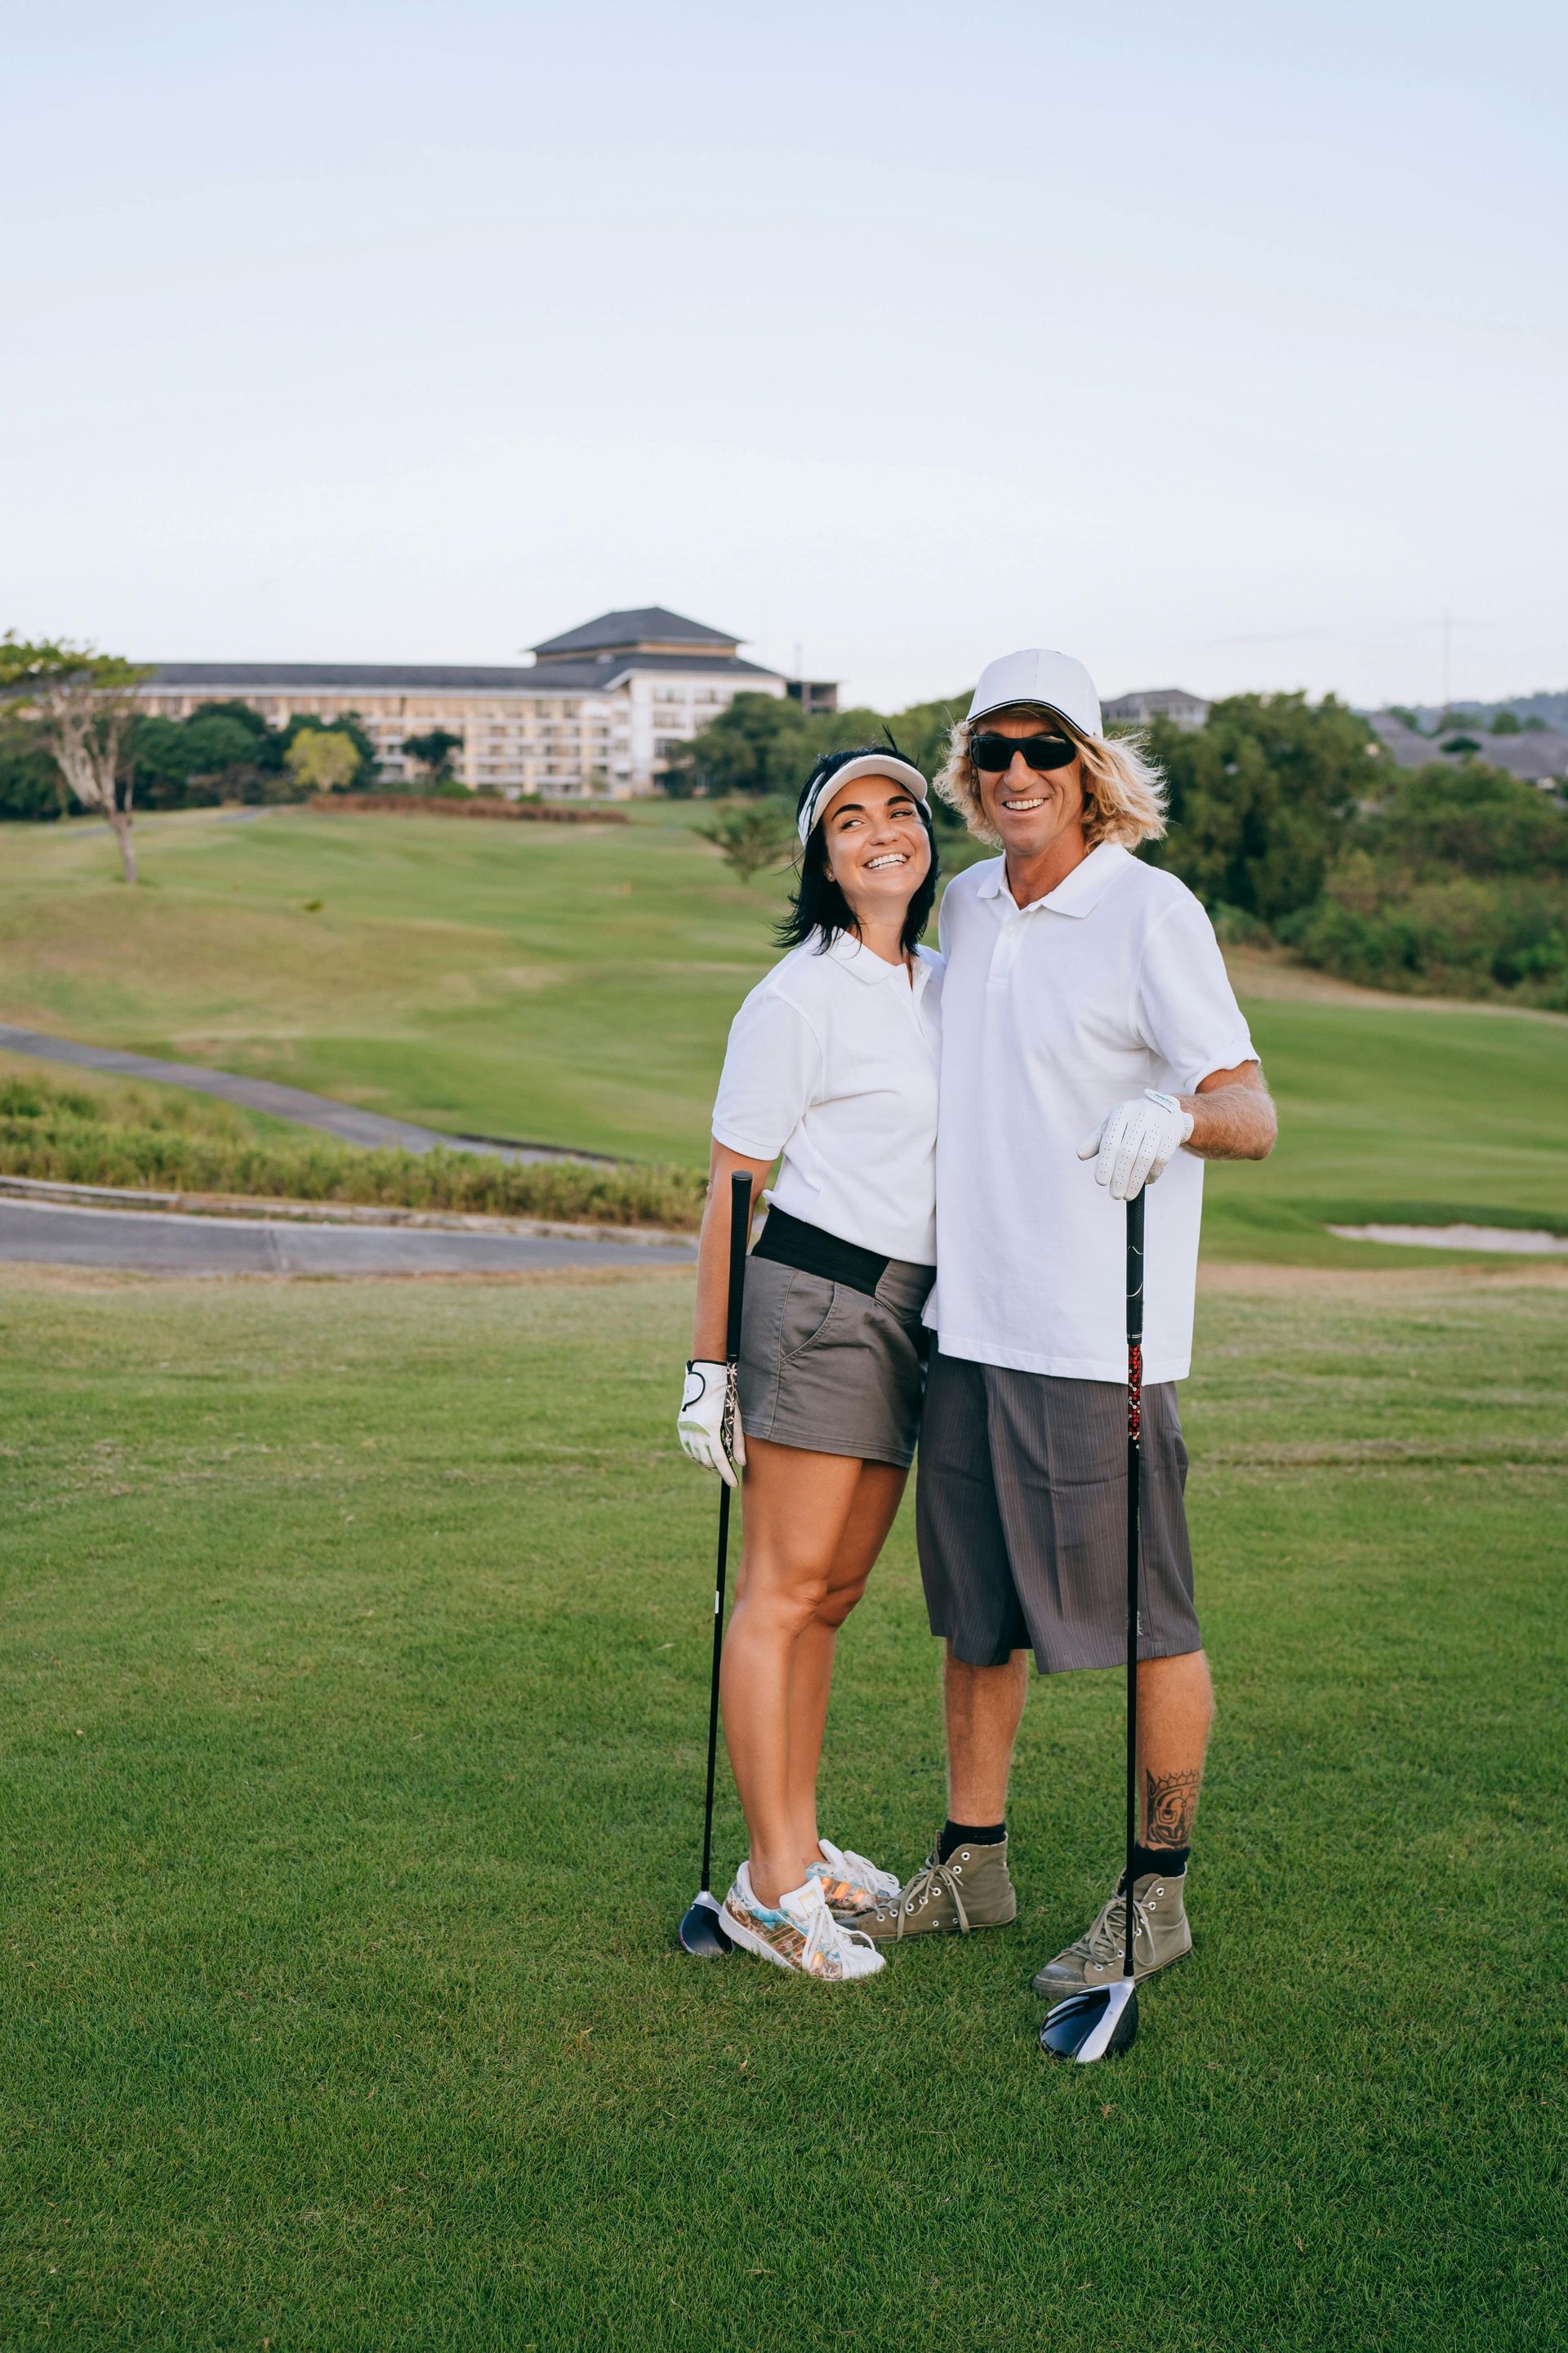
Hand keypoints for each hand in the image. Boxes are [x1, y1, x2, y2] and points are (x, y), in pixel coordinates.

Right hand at [677, 1359, 744, 1488]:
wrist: (705, 1378)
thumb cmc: (725, 1396)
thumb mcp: (735, 1418)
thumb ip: (738, 1442)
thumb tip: (741, 1463)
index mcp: (710, 1430)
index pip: (720, 1460)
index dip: (727, 1474)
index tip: (734, 1484)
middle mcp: (696, 1432)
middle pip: (708, 1461)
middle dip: (719, 1468)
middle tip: (728, 1469)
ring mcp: (686, 1430)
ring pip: (697, 1457)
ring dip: (708, 1463)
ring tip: (718, 1463)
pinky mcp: (682, 1427)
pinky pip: (689, 1448)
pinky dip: (697, 1455)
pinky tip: (705, 1455)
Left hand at [1077, 1088, 1194, 1200]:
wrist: (1165, 1110)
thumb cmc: (1131, 1122)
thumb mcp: (1112, 1126)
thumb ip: (1096, 1141)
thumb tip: (1080, 1155)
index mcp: (1122, 1112)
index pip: (1110, 1142)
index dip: (1105, 1164)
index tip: (1101, 1183)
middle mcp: (1141, 1115)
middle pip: (1128, 1152)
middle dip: (1120, 1177)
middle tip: (1115, 1196)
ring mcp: (1159, 1123)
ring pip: (1146, 1158)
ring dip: (1136, 1181)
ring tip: (1128, 1195)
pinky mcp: (1173, 1133)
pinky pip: (1162, 1159)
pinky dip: (1153, 1174)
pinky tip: (1146, 1183)